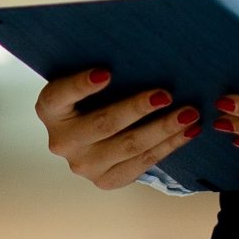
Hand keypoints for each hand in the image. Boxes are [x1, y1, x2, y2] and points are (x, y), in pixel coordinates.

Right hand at [34, 68, 200, 189]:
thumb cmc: (91, 97)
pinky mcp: (104, 181)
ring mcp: (83, 165)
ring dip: (163, 129)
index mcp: (49, 109)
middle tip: (166, 94)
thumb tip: (142, 57)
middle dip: (139, 108)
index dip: (82, 85)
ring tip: (189, 114)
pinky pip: (142, 164)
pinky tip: (187, 133)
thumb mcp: (83, 82)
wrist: (85, 137)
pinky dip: (168, 146)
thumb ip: (100, 74)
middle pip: (104, 124)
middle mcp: (61, 141)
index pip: (60, 94)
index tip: (106, 73)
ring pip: (129, 147)